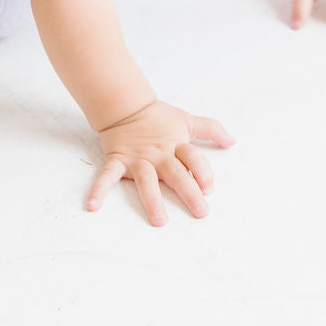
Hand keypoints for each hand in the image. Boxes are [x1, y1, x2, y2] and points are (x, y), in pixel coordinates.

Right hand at [88, 99, 235, 226]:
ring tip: (160, 220)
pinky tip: (93, 205)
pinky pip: (107, 176)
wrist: (126, 105)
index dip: (203, 172)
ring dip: (152, 200)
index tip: (209, 188)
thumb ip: (210, 129)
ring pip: (147, 180)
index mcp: (176, 145)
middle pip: (176, 173)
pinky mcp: (117, 160)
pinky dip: (99, 189)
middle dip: (189, 192)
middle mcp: (159, 154)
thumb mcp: (186, 120)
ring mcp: (137, 158)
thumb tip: (232, 141)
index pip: (193, 158)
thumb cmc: (158, 117)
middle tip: (200, 212)